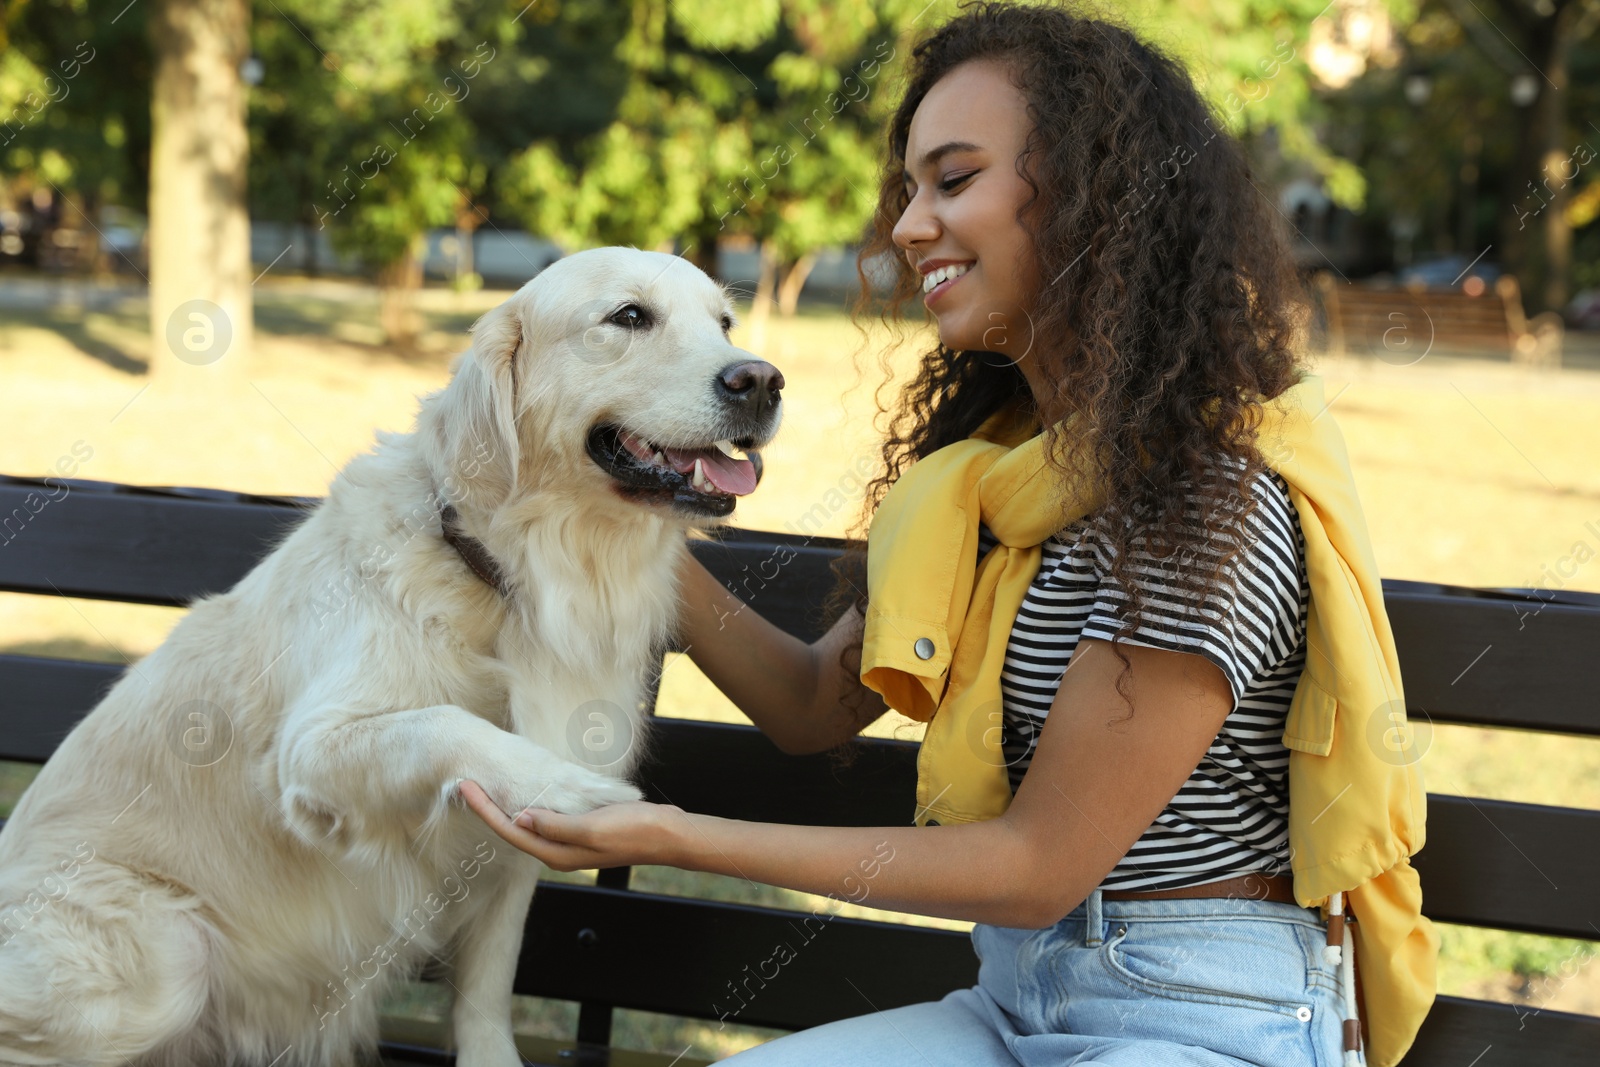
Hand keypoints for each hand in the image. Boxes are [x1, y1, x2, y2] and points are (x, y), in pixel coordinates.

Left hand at [456, 778, 689, 871]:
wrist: (668, 835)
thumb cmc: (634, 831)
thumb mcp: (591, 827)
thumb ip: (556, 825)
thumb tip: (521, 819)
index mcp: (556, 854)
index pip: (509, 830)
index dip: (484, 808)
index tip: (464, 787)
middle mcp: (558, 851)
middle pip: (513, 828)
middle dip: (488, 807)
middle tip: (466, 783)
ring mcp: (571, 841)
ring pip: (529, 822)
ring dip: (507, 805)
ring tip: (487, 785)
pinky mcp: (583, 829)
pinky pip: (549, 817)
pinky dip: (533, 803)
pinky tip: (527, 790)